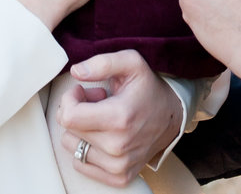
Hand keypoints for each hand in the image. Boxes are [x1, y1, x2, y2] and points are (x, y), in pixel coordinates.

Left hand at [57, 50, 183, 186]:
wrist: (172, 117)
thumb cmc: (148, 88)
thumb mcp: (132, 63)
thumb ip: (102, 63)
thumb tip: (76, 72)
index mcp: (120, 118)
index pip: (68, 117)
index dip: (69, 99)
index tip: (82, 91)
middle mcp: (118, 146)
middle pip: (69, 131)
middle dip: (77, 112)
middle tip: (98, 103)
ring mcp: (119, 165)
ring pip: (73, 148)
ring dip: (81, 131)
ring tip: (102, 119)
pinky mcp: (120, 177)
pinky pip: (81, 165)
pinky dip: (86, 149)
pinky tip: (102, 136)